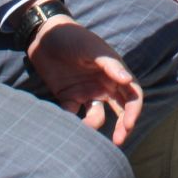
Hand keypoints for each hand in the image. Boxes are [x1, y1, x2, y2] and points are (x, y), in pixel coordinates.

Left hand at [27, 18, 143, 144]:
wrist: (44, 35)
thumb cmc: (73, 37)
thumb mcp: (92, 48)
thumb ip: (110, 64)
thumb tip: (129, 81)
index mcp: (115, 72)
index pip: (132, 95)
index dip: (133, 111)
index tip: (128, 125)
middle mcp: (104, 85)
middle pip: (120, 110)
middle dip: (122, 126)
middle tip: (118, 141)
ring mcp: (86, 92)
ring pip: (97, 116)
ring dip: (94, 125)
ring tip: (85, 129)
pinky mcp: (68, 97)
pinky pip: (73, 115)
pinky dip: (72, 122)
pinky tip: (67, 124)